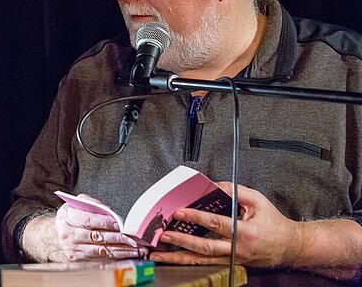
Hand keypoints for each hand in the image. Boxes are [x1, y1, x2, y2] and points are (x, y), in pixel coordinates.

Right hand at [53, 194, 146, 260]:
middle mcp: (68, 235)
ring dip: (120, 250)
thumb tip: (108, 210)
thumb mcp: (76, 203)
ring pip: (100, 250)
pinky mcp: (79, 261)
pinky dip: (115, 261)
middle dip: (117, 237)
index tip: (119, 223)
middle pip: (95, 237)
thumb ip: (91, 203)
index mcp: (66, 217)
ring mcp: (73, 250)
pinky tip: (128, 259)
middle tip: (133, 237)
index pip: (87, 220)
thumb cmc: (70, 217)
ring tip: (136, 249)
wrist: (55, 234)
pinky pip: (100, 262)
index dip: (104, 222)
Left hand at [150, 182, 300, 266]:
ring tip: (159, 255)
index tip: (179, 212)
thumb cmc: (274, 223)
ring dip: (178, 258)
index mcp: (245, 232)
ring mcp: (232, 260)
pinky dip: (188, 262)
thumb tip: (212, 186)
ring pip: (201, 261)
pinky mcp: (229, 265)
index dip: (196, 217)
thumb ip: (235, 191)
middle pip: (204, 247)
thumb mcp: (258, 201)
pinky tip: (173, 259)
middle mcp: (237, 249)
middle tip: (163, 235)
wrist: (290, 247)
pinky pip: (205, 264)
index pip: (216, 224)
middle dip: (181, 241)